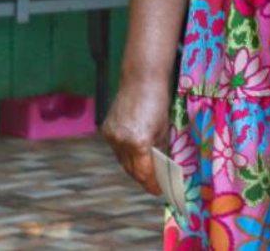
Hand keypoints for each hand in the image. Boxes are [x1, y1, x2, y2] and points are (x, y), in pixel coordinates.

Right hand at [101, 76, 170, 195]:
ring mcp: (111, 136)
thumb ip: (161, 148)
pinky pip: (117, 149)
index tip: (159, 190)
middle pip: (131, 169)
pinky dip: (126, 154)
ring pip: (122, 160)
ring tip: (146, 173)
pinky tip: (136, 156)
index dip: (152, 183)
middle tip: (154, 185)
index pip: (144, 172)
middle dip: (144, 179)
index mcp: (138, 141)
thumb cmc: (159, 100)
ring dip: (134, 167)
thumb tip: (162, 166)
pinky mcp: (105, 130)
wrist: (141, 78)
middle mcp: (121, 141)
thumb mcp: (164, 127)